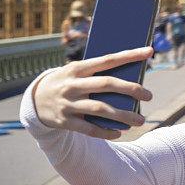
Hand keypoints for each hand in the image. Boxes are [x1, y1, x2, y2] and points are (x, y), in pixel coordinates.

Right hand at [32, 47, 153, 138]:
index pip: (108, 59)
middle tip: (149, 95)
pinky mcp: (64, 121)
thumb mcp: (77, 73)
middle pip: (107, 84)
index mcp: (77, 68)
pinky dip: (106, 132)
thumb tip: (131, 80)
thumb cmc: (68, 83)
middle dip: (131, 89)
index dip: (130, 55)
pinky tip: (119, 133)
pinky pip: (89, 129)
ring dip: (123, 115)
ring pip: (100, 109)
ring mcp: (68, 104)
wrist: (35, 100)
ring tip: (140, 121)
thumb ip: (98, 74)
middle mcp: (72, 85)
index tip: (149, 51)